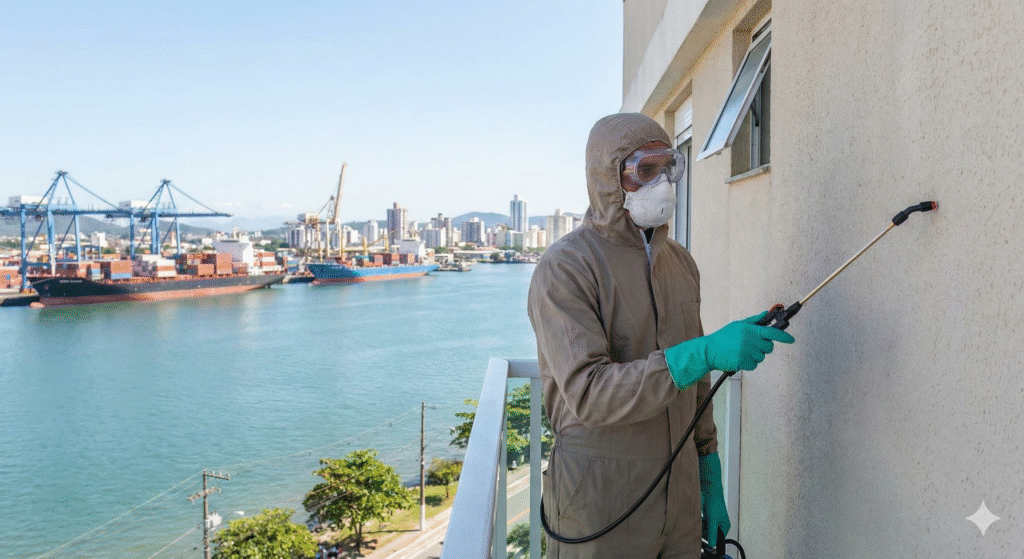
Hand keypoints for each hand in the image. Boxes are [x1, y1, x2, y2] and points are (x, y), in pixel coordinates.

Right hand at [665, 312, 794, 388]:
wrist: (708, 350)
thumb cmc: (722, 337)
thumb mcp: (737, 325)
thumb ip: (753, 321)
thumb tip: (766, 314)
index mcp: (750, 329)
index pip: (772, 332)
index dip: (784, 337)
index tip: (791, 340)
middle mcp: (750, 339)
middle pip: (769, 347)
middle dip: (763, 348)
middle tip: (752, 346)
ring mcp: (747, 351)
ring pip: (761, 357)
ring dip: (754, 356)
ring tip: (742, 352)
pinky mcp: (743, 361)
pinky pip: (754, 365)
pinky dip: (748, 364)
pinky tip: (739, 359)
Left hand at [699, 452, 729, 547]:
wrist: (710, 489)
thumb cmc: (714, 503)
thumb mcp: (712, 521)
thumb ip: (712, 534)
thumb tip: (712, 544)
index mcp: (724, 526)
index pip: (718, 538)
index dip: (711, 539)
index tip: (704, 538)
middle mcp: (720, 523)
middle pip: (711, 533)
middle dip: (705, 531)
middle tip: (700, 528)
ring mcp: (714, 519)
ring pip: (706, 527)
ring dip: (702, 526)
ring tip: (700, 520)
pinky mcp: (708, 514)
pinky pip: (703, 522)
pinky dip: (700, 521)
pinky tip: (699, 517)